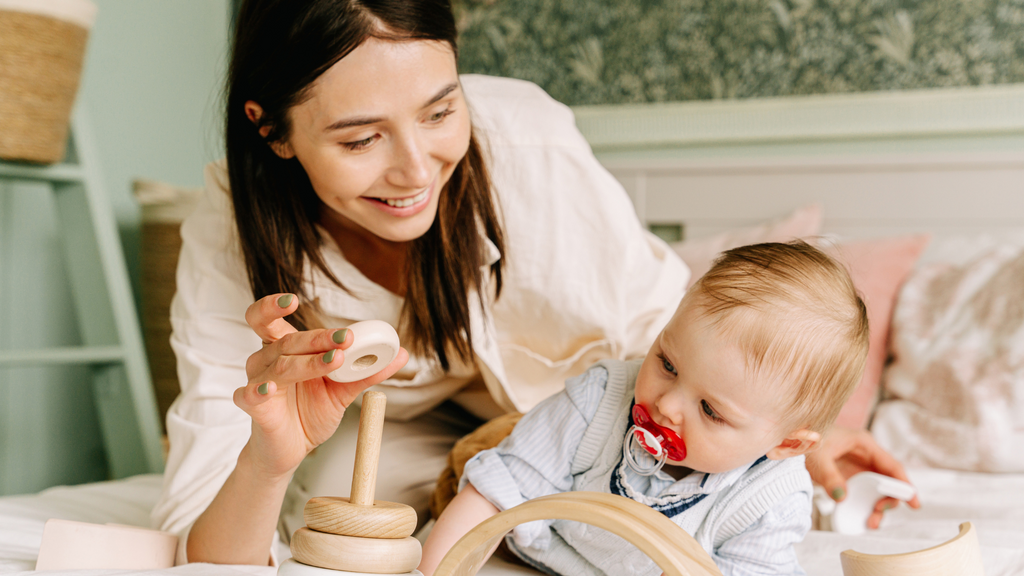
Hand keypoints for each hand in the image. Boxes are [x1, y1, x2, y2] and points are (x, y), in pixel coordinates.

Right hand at [233, 293, 408, 478]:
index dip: (274, 306)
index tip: (293, 299)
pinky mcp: (254, 408)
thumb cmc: (310, 412)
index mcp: (285, 349)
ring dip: (308, 362)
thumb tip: (402, 353)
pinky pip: (251, 395)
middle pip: (287, 341)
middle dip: (319, 338)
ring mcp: (258, 383)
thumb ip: (368, 371)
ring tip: (335, 361)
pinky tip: (270, 389)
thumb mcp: (344, 390)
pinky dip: (259, 390)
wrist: (292, 449)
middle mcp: (267, 361)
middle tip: (346, 338)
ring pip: (279, 365)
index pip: (269, 319)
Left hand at [805, 427, 920, 528]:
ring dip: (876, 507)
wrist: (789, 441)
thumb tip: (842, 497)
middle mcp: (865, 456)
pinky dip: (864, 506)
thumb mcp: (816, 458)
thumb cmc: (805, 441)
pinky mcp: (848, 478)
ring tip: (869, 522)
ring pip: (876, 490)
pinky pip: (863, 494)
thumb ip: (829, 477)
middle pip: (887, 481)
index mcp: (863, 444)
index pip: (892, 466)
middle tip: (877, 515)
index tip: (914, 503)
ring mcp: (857, 468)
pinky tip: (860, 518)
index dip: (905, 484)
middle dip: (887, 501)